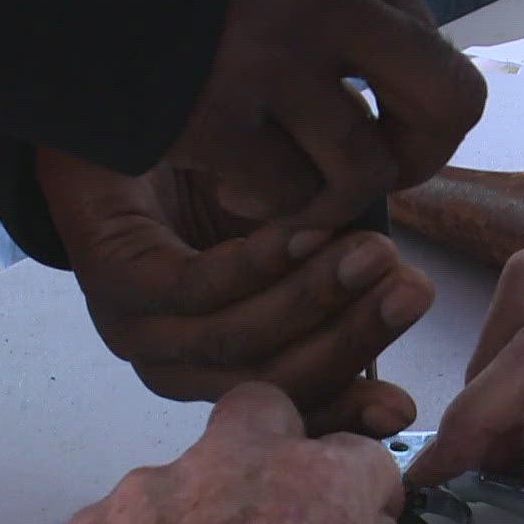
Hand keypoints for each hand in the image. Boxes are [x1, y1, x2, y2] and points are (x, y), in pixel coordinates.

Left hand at [38, 147, 432, 435]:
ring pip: (237, 339)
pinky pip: (196, 287)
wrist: (128, 114)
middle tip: (411, 292)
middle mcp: (176, 365)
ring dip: (316, 298)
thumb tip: (403, 294)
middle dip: (351, 339)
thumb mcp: (294, 230)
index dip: (348, 409)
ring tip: (374, 254)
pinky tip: (308, 230)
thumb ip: (336, 269)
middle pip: (271, 377)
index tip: (405, 408)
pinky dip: (260, 263)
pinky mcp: (113, 282)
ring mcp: (139, 329)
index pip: (288, 405)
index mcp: (218, 370)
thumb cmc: (214, 177)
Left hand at [52, 383, 402, 523]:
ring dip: (192, 515)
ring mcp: (151, 489)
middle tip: (273, 507)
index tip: (362, 520)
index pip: (358, 455)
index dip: (364, 490)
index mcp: (316, 484)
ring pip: (179, 477)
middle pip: (260, 410)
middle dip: (273, 445)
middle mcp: (232, 464)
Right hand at [167, 0, 486, 227]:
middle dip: (420, 155)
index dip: (425, 108)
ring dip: (334, 198)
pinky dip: (269, 210)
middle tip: (378, 171)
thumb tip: (394, 50)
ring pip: (363, 171)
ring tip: (292, 190)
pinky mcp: (206, 117)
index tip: (388, 124)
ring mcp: (265, 59)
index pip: (437, 51)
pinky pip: (283, 197)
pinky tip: (235, 189)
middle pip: (444, 106)